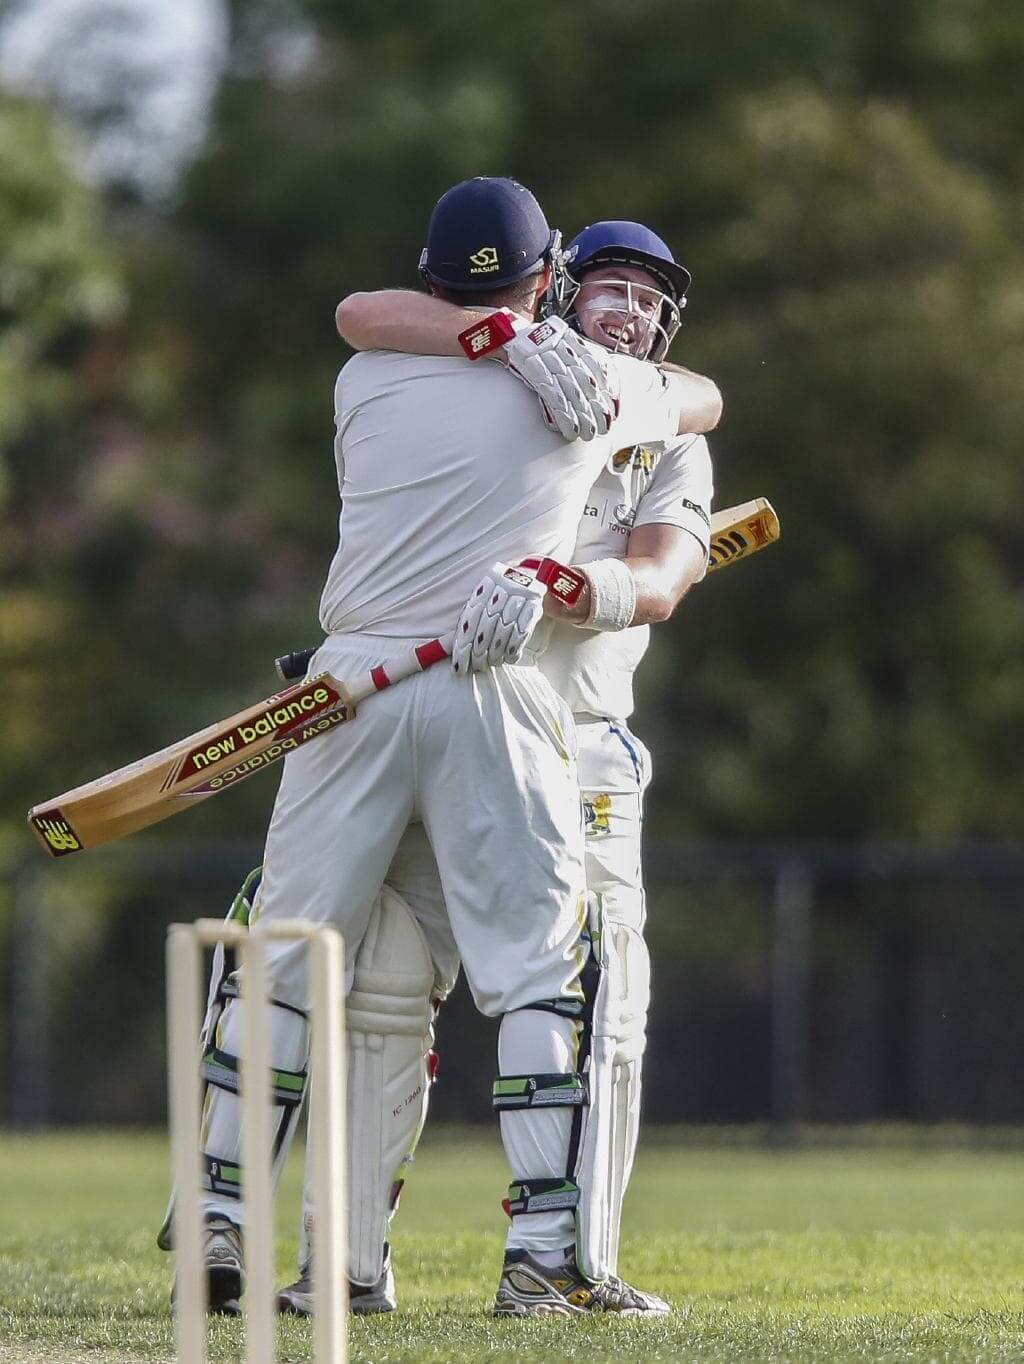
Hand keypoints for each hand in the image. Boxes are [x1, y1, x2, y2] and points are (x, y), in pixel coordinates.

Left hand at [451, 557, 586, 673]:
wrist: (531, 575)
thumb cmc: (500, 595)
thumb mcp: (483, 601)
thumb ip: (468, 622)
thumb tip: (448, 647)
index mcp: (483, 586)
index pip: (469, 620)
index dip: (463, 646)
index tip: (459, 666)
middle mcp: (500, 587)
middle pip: (486, 626)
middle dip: (479, 653)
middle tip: (477, 667)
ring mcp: (519, 594)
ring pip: (503, 630)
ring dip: (497, 652)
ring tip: (492, 663)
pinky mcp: (535, 603)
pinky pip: (522, 631)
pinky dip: (514, 648)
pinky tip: (510, 658)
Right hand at [459, 312, 617, 441]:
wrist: (498, 333)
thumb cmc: (527, 344)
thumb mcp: (555, 344)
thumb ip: (575, 357)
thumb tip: (599, 381)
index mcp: (569, 339)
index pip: (598, 363)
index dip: (610, 387)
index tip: (615, 406)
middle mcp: (561, 346)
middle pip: (587, 381)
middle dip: (597, 407)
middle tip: (604, 427)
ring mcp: (546, 356)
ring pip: (572, 390)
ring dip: (581, 415)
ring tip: (588, 433)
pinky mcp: (531, 367)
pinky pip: (551, 394)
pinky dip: (562, 414)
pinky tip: (569, 428)